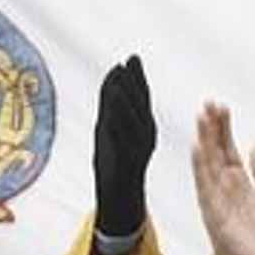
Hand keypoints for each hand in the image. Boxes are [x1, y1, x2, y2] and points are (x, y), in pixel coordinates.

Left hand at [93, 55, 155, 237]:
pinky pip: (121, 142)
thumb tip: (115, 73)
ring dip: (126, 101)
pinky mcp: (126, 162)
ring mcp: (137, 149)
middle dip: (135, 83)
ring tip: (120, 81)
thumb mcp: (111, 127)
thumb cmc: (114, 159)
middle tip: (130, 62)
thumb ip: (112, 103)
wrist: (119, 195)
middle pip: (140, 105)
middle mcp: (145, 135)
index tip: (131, 59)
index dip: (137, 78)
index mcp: (144, 126)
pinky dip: (116, 127)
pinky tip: (109, 115)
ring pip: (132, 121)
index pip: (141, 97)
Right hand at [191, 101, 254, 254]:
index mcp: (239, 186)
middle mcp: (225, 191)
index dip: (224, 129)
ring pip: (209, 165)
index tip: (220, 107)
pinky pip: (206, 188)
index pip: (228, 151)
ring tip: (201, 118)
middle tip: (209, 103)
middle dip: (213, 128)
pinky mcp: (215, 216)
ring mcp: (218, 203)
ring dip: (205, 141)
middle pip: (216, 153)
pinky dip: (201, 168)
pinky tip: (197, 149)